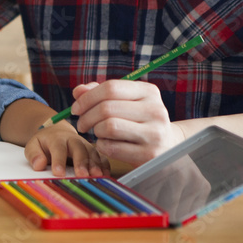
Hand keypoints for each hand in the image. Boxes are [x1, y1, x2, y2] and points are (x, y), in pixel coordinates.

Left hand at [25, 121, 106, 176]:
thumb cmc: (44, 143)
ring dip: (95, 165)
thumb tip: (38, 165)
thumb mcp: (33, 145)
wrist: (56, 133)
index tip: (58, 173)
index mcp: (57, 138)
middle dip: (81, 162)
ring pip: (92, 153)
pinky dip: (104, 166)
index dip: (58, 160)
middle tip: (82, 175)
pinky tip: (105, 175)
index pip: (58, 148)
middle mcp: (73, 140)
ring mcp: (85, 145)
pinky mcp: (93, 152)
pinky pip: (101, 157)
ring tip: (97, 176)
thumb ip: (34, 154)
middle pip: (79, 149)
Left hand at [70, 80, 184, 166]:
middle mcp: (155, 110)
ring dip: (95, 131)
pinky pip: (111, 147)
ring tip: (96, 133)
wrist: (167, 146)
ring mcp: (154, 133)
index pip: (110, 88)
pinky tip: (106, 144)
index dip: (87, 98)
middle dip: (86, 116)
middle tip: (81, 124)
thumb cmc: (137, 120)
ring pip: (108, 127)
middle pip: (106, 108)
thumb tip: (78, 91)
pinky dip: (101, 146)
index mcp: (149, 92)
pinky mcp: (149, 154)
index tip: (75, 108)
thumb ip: (99, 93)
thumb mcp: (124, 102)